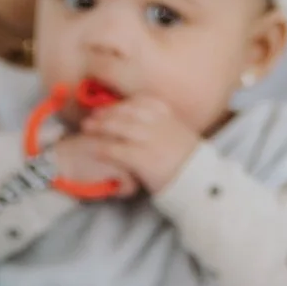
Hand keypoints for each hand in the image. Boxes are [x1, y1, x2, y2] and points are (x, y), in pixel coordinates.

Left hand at [68, 93, 203, 196]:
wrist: (200, 184)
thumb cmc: (191, 166)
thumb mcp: (182, 137)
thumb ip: (167, 127)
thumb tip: (154, 126)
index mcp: (169, 116)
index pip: (141, 102)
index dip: (123, 103)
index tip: (113, 107)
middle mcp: (158, 123)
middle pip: (126, 111)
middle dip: (107, 112)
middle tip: (92, 115)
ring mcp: (150, 139)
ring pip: (118, 126)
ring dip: (100, 126)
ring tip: (86, 128)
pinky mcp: (142, 158)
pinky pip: (116, 149)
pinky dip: (102, 147)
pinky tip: (93, 148)